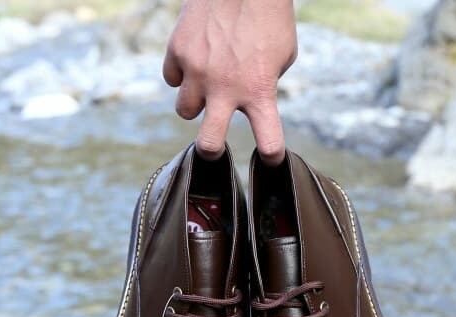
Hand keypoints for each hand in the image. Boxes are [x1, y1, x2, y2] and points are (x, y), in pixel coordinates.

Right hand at [163, 0, 296, 164]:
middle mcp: (226, 88)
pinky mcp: (177, 52)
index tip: (270, 159)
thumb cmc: (269, 16)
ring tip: (206, 88)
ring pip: (184, 110)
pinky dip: (181, 75)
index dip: (270, 155)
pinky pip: (172, 78)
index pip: (268, 140)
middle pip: (209, 143)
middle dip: (211, 151)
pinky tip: (194, 61)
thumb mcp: (283, 55)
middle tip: (213, 149)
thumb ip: (265, 83)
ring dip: (195, 104)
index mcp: (260, 91)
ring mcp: (197, 71)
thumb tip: (248, 99)